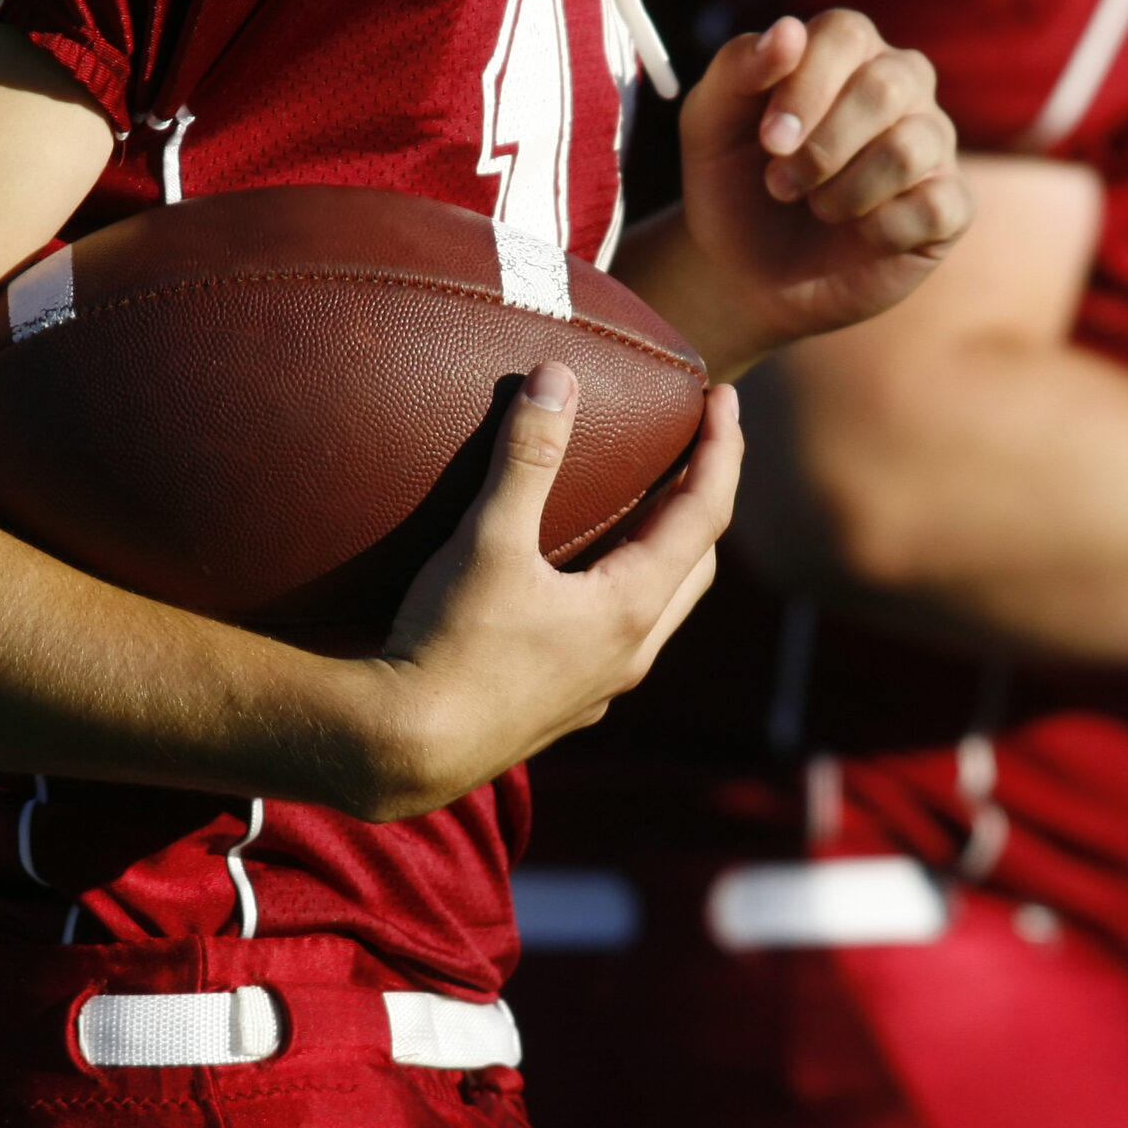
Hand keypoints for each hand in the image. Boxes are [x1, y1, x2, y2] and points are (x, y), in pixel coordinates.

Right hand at [357, 362, 742, 817]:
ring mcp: (600, 688)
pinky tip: (578, 584)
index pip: (706, 514)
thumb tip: (557, 376)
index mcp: (631, 608)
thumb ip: (526, 456)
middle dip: (703, 502)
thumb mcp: (487, 540)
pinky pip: (615, 640)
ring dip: (664, 554)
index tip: (723, 397)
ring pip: (659, 610)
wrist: (403, 750)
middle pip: (696, 564)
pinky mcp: (563, 709)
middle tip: (691, 450)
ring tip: (642, 509)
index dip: (722, 450)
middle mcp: (632, 653)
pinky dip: (620, 594)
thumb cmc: (449, 644)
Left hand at [674, 11, 971, 364]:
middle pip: (886, 86)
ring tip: (815, 209)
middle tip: (780, 185)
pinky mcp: (950, 204)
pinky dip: (882, 229)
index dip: (806, 87)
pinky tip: (857, 236)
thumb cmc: (734, 186)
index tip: (769, 141)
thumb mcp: (709, 125)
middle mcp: (901, 84)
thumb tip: (788, 30)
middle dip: (823, 145)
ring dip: (845, 191)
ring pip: (911, 148)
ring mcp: (932, 143)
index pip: (846, 34)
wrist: (749, 274)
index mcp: (846, 51)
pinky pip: (935, 205)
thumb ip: (736, 69)